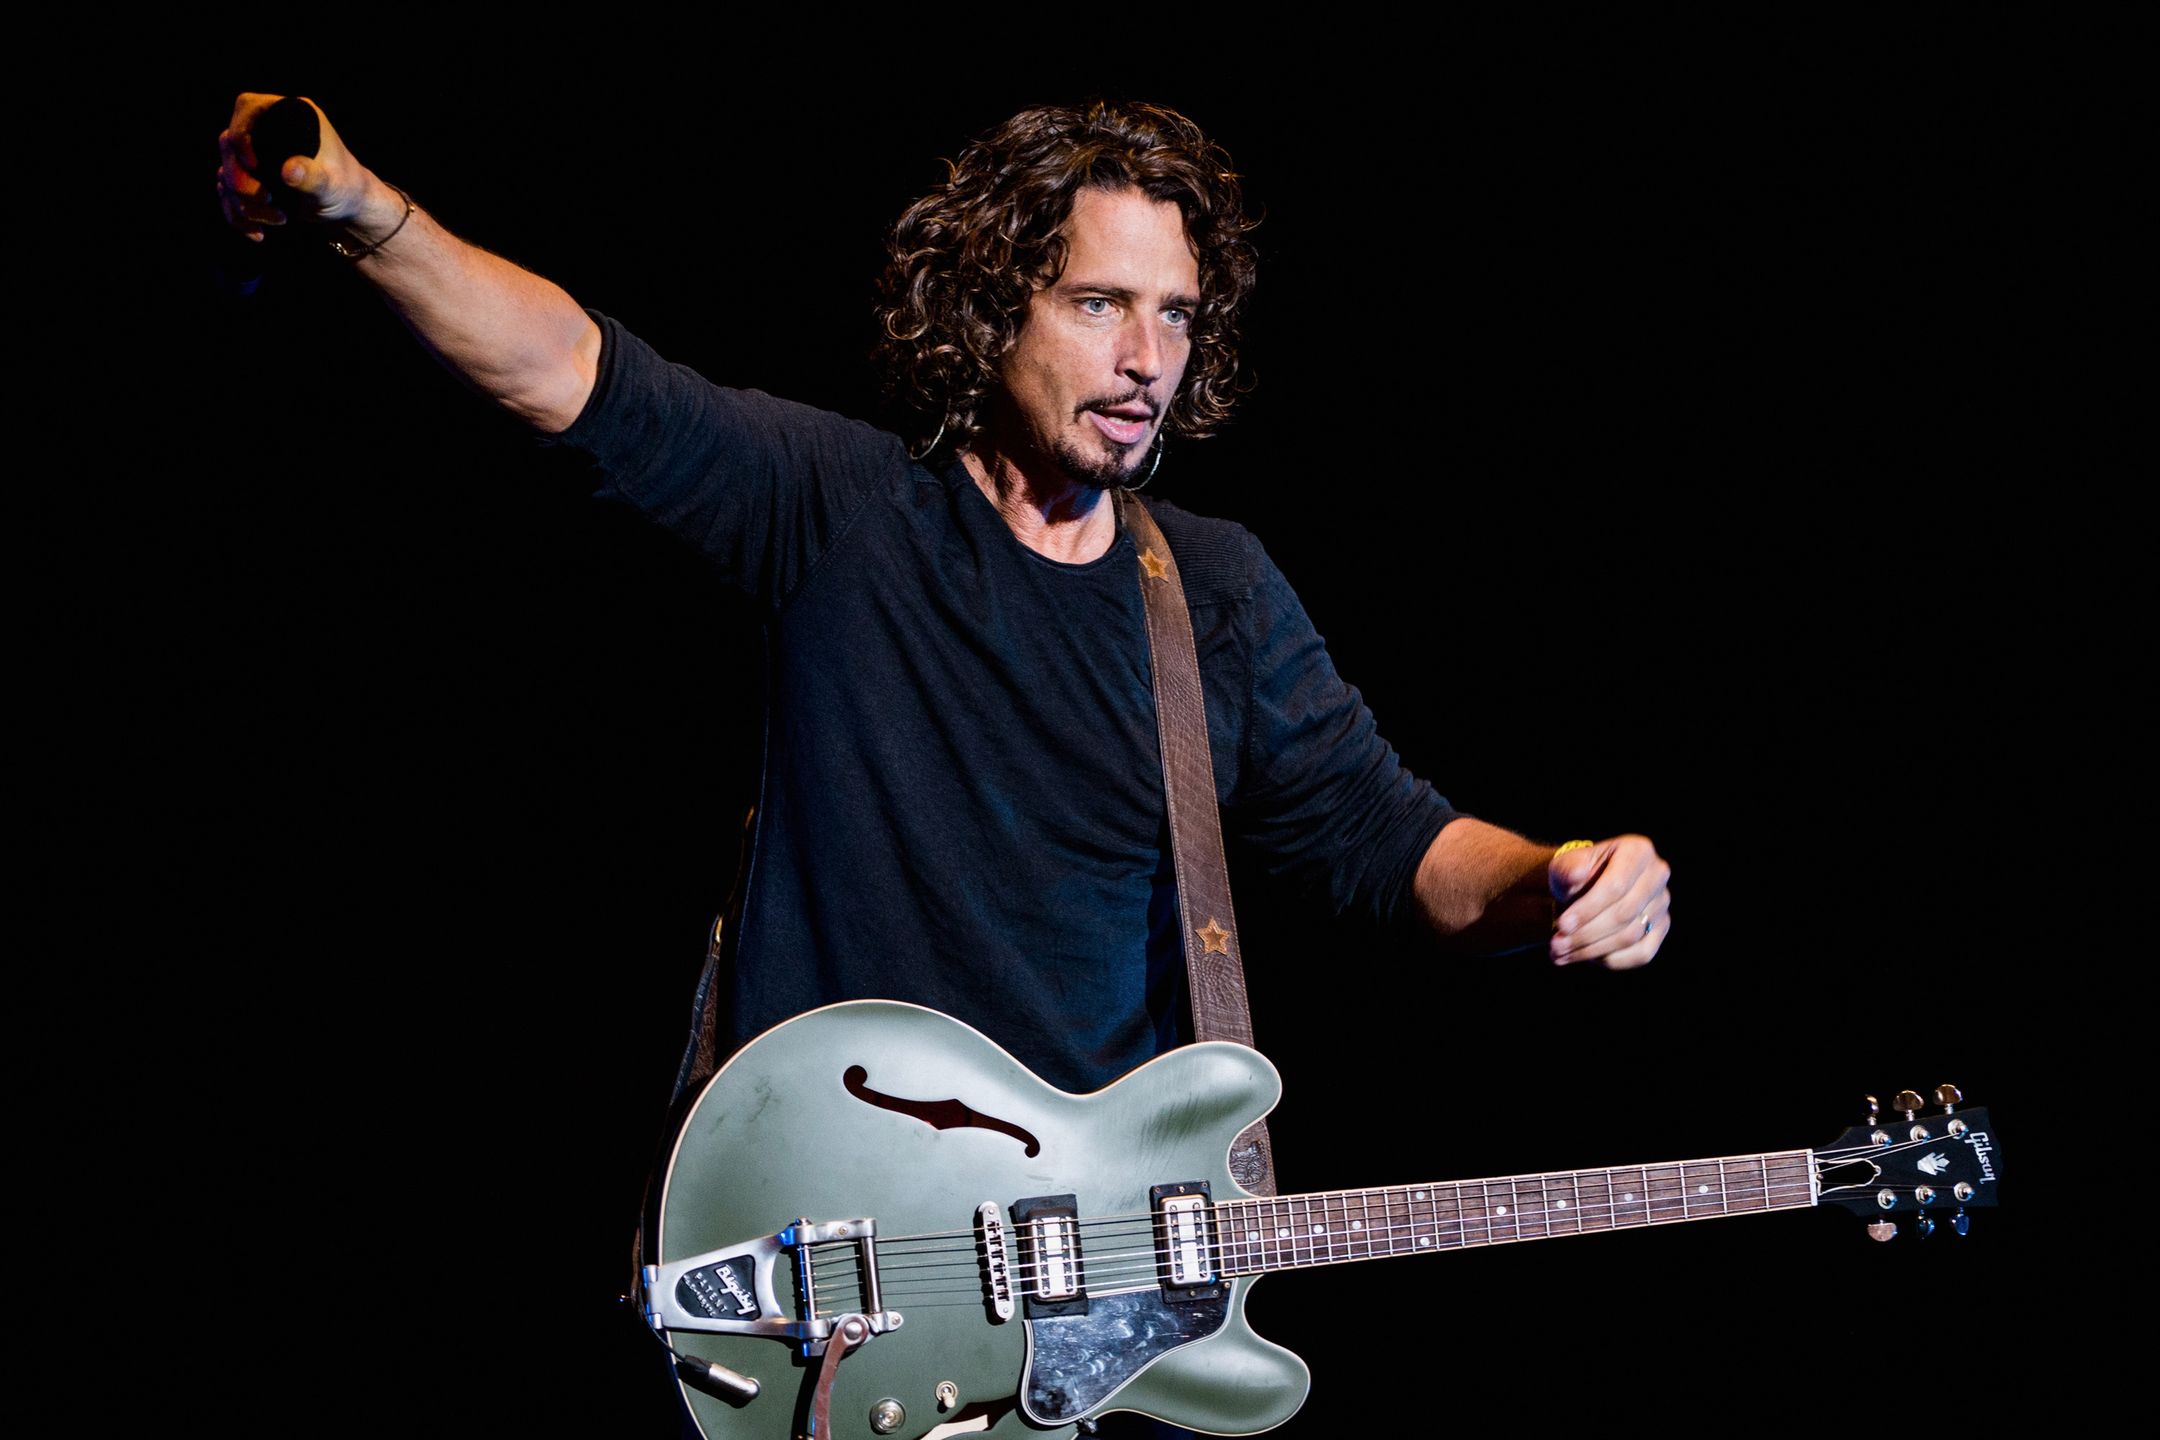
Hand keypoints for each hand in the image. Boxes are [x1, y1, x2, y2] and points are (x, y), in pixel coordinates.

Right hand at [215, 93, 373, 239]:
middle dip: (241, 179)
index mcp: (288, 114)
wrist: (345, 207)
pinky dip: (238, 215)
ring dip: (242, 203)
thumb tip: (289, 171)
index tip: (254, 166)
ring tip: (278, 220)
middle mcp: (267, 127)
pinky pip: (227, 194)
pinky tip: (257, 234)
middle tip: (267, 202)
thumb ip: (313, 178)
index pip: (247, 107)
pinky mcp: (248, 176)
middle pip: (228, 144)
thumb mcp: (334, 184)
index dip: (241, 134)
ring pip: (226, 172)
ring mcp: (254, 153)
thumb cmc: (346, 187)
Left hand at [1548, 835, 1669, 968]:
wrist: (1586, 887)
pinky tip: (1584, 957)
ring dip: (1592, 950)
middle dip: (1586, 934)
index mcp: (1638, 850)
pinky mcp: (1661, 928)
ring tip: (1560, 953)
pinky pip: (1642, 954)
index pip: (1616, 886)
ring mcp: (1662, 903)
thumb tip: (1577, 875)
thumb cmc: (1576, 874)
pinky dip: (1612, 960)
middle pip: (1624, 914)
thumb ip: (1568, 869)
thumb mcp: (1565, 865)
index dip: (1588, 909)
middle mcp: (1657, 875)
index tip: (1561, 925)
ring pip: (1631, 936)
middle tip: (1556, 945)